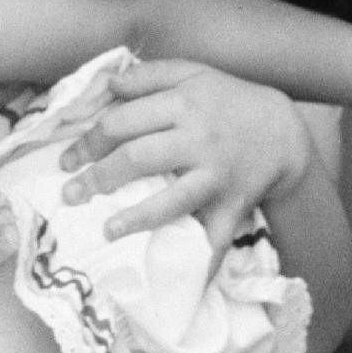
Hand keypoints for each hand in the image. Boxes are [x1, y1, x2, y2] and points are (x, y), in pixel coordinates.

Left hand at [58, 59, 312, 256]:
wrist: (284, 131)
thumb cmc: (227, 101)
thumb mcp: (192, 73)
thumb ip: (148, 76)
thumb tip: (107, 85)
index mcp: (182, 104)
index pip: (122, 122)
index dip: (89, 140)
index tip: (67, 159)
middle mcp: (197, 139)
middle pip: (138, 158)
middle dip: (98, 177)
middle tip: (70, 194)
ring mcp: (216, 175)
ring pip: (172, 198)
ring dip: (136, 217)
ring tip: (106, 230)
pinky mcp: (233, 203)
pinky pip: (217, 235)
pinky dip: (204, 259)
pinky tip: (184, 278)